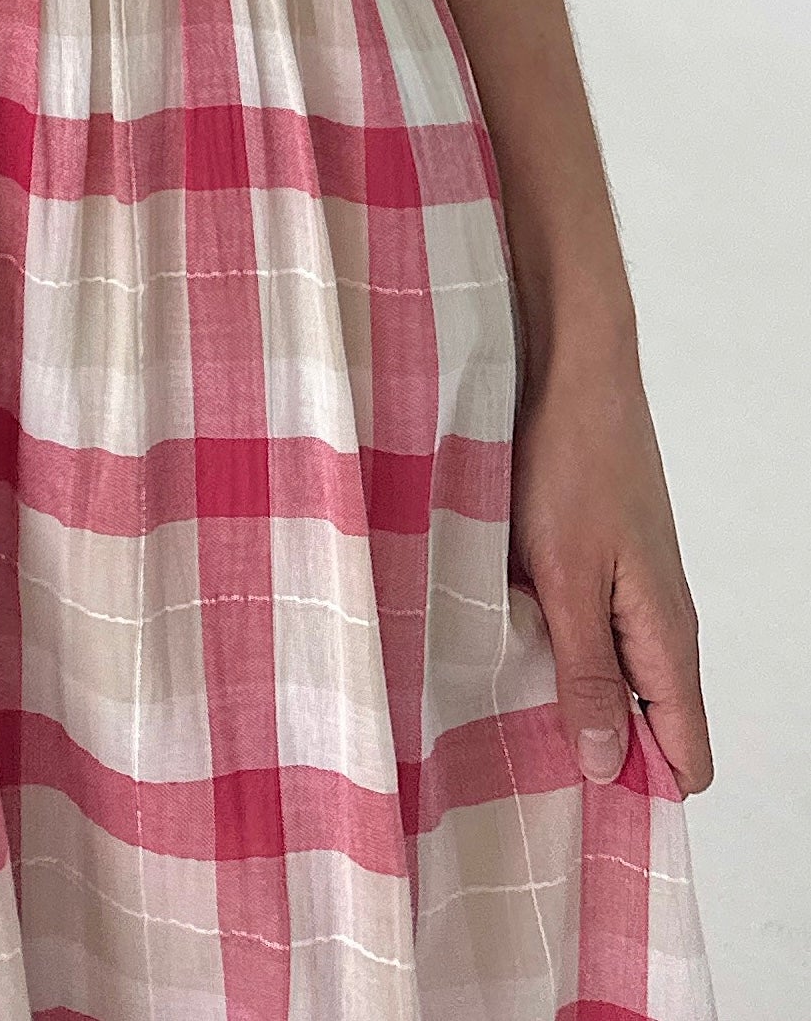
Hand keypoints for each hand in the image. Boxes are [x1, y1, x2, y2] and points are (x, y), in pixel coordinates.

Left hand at [511, 339, 712, 797]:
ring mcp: (630, 587)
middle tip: (519, 763)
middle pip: (646, 723)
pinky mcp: (598, 559)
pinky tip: (498, 641)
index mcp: (666, 635)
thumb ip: (584, 671)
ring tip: (495, 707)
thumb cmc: (571, 462)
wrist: (573, 370)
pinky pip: (587, 629)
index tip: (576, 811)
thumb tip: (605, 765)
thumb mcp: (565, 575)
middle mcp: (659, 619)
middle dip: (592, 749)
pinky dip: (551, 645)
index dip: (641, 791)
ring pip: (610, 674)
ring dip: (563, 693)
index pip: (686, 752)